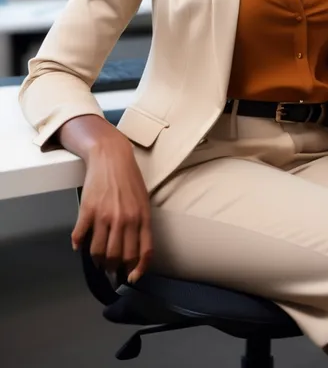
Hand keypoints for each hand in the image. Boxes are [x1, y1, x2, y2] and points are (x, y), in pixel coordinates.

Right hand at [71, 135, 152, 283]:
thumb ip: (141, 225)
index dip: (137, 270)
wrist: (111, 156)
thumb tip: (136, 252)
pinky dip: (78, 244)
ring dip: (97, 260)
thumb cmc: (129, 178)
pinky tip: (79, 245)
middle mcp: (125, 220)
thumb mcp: (143, 201)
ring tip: (97, 258)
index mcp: (142, 218)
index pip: (142, 252)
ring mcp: (105, 216)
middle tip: (110, 267)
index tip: (131, 277)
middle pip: (119, 257)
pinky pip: (80, 237)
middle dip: (114, 267)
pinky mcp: (88, 210)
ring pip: (99, 252)